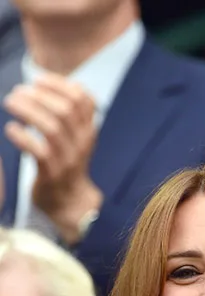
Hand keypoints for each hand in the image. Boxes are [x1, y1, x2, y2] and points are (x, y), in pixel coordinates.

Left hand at [3, 75, 101, 243]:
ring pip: (51, 128)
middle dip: (38, 95)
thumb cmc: (64, 160)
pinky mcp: (53, 174)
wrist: (68, 199)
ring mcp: (68, 159)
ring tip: (10, 104)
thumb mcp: (74, 136)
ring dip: (27, 111)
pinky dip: (22, 136)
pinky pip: (39, 151)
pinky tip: (12, 130)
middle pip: (65, 110)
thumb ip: (70, 113)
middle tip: (17, 92)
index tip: (37, 81)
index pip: (83, 99)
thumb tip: (54, 84)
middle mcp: (82, 143)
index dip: (58, 84)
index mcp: (88, 130)